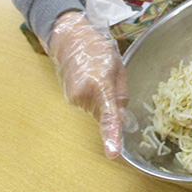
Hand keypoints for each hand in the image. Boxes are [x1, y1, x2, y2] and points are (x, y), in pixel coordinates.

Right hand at [48, 11, 127, 157]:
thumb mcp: (118, 67)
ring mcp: (73, 98)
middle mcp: (83, 94)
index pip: (108, 115)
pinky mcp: (69, 99)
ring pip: (96, 111)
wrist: (70, 38)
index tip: (113, 153)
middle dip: (111, 105)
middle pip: (104, 114)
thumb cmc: (98, 48)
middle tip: (110, 80)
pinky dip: (93, 98)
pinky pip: (88, 106)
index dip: (112, 135)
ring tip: (98, 77)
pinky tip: (90, 80)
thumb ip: (121, 95)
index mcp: (99, 84)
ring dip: (101, 101)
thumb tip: (123, 119)